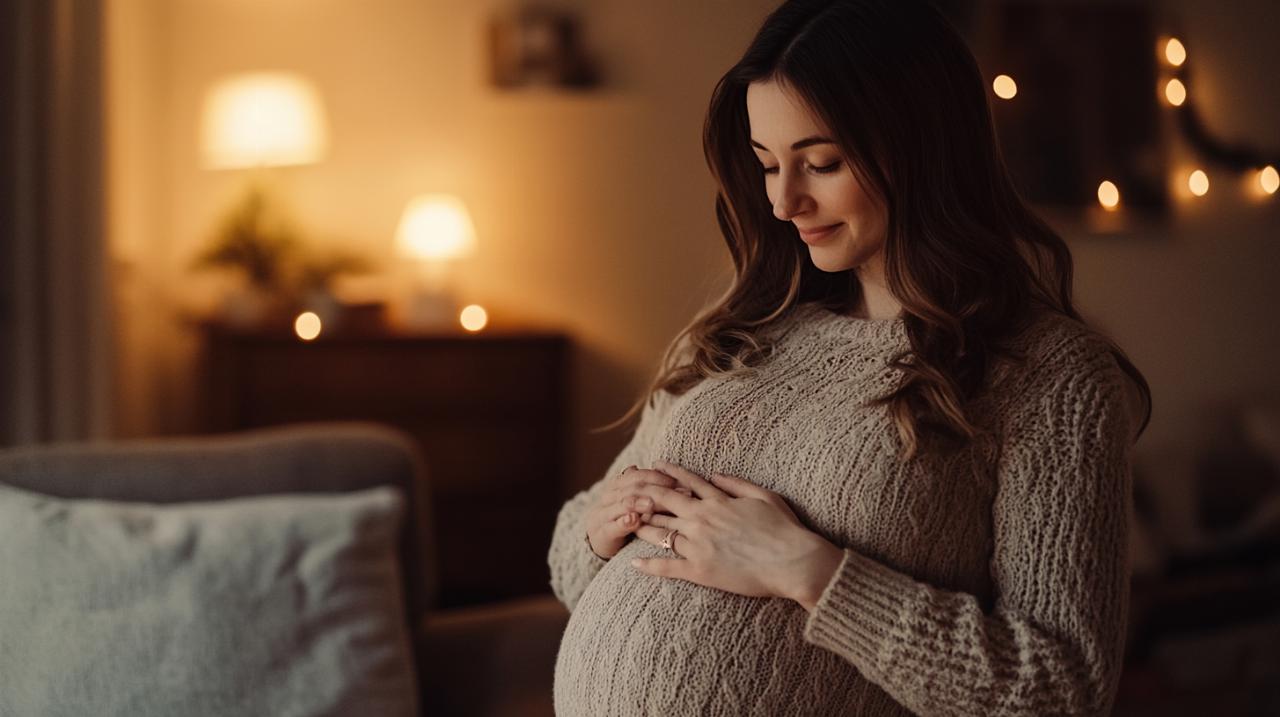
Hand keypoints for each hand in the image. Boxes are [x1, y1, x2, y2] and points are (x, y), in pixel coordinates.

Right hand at [584, 464, 693, 559]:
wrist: (598, 542)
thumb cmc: (622, 520)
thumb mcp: (634, 502)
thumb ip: (645, 488)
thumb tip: (664, 469)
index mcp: (617, 486)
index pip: (637, 476)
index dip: (657, 476)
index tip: (679, 482)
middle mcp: (608, 497)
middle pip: (632, 488)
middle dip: (655, 490)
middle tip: (675, 494)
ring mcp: (603, 514)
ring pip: (622, 504)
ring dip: (638, 503)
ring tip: (651, 504)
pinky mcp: (602, 533)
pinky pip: (612, 526)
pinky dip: (623, 522)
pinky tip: (634, 521)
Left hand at [630, 460, 843, 607]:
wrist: (792, 562)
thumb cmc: (784, 529)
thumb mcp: (763, 496)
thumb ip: (736, 483)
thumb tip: (714, 474)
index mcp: (718, 501)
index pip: (686, 483)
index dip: (668, 474)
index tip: (653, 467)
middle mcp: (703, 519)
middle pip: (664, 504)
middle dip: (645, 496)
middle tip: (630, 492)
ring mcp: (698, 545)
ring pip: (661, 532)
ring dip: (642, 526)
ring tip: (626, 521)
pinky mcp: (700, 570)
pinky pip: (667, 566)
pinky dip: (649, 564)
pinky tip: (634, 562)